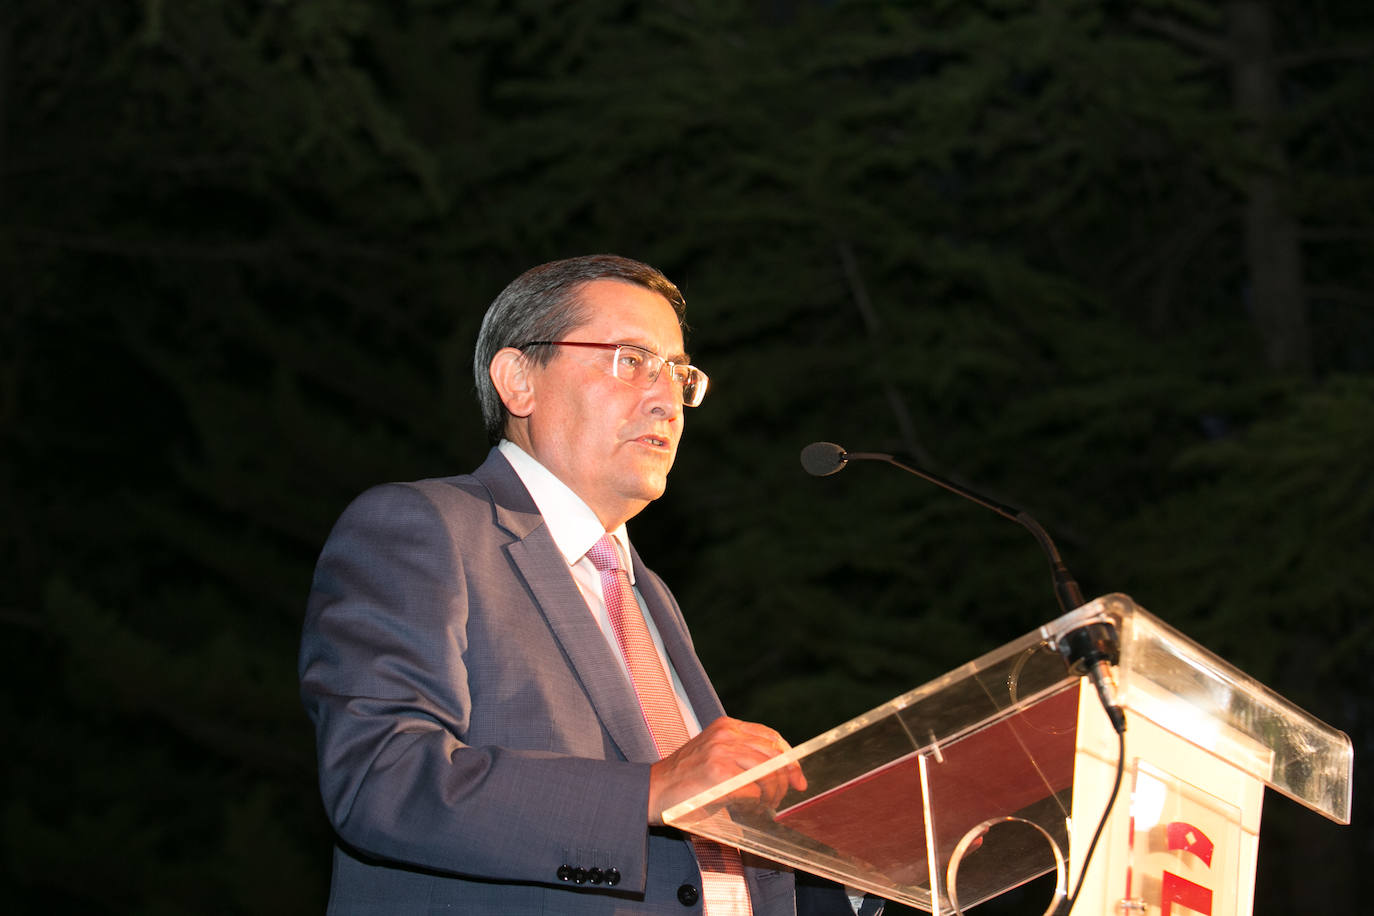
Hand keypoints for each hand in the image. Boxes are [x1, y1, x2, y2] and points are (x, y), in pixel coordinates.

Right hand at [647, 717, 806, 825]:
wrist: (651, 790)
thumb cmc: (684, 778)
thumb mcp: (713, 754)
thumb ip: (741, 754)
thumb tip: (779, 772)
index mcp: (726, 726)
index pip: (771, 737)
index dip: (790, 759)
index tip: (798, 778)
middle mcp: (726, 734)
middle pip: (774, 755)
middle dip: (785, 781)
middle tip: (780, 799)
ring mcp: (722, 752)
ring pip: (768, 773)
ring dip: (772, 794)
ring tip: (765, 806)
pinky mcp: (718, 774)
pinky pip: (754, 790)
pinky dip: (757, 803)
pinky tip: (751, 809)